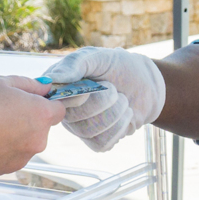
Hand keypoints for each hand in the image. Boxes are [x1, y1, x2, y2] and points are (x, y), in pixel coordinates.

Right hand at [0, 76, 66, 176]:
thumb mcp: (2, 82)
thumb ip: (30, 84)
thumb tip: (46, 87)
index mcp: (41, 115)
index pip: (59, 109)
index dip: (46, 102)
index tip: (30, 99)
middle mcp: (39, 140)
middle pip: (42, 127)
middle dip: (28, 118)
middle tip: (1, 109)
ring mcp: (24, 157)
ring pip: (26, 141)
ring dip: (16, 134)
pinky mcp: (8, 169)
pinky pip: (12, 154)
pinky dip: (3, 147)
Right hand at [39, 47, 164, 151]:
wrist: (147, 85)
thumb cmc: (120, 66)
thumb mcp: (99, 57)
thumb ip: (75, 63)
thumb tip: (51, 78)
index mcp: (59, 87)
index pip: (53, 100)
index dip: (75, 97)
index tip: (89, 90)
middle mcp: (65, 109)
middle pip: (74, 117)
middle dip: (103, 101)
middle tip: (114, 89)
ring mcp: (79, 127)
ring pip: (90, 131)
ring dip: (115, 113)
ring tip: (122, 101)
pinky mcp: (96, 140)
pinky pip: (102, 143)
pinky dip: (120, 127)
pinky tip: (124, 116)